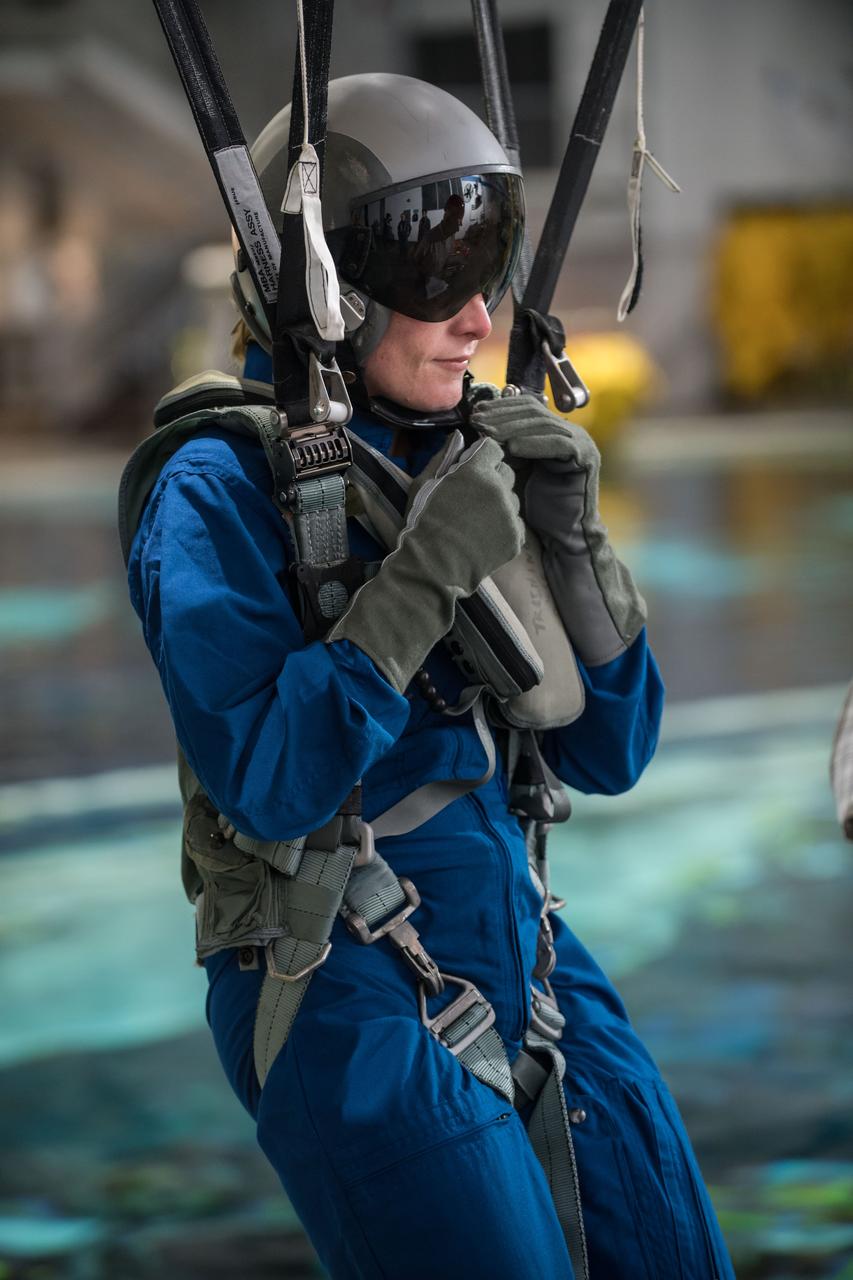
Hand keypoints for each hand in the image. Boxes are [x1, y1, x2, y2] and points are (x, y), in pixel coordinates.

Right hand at [327, 436, 523, 690]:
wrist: (432, 567)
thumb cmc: (421, 522)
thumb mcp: (423, 484)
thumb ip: (443, 457)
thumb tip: (460, 436)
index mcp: (477, 471)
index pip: (493, 449)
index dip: (481, 458)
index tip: (470, 471)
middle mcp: (499, 489)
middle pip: (506, 473)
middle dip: (492, 480)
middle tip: (470, 499)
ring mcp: (510, 515)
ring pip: (512, 499)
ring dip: (499, 504)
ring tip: (475, 521)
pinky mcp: (516, 538)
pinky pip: (515, 524)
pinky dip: (504, 528)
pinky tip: (483, 537)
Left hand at [470, 393, 598, 539]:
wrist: (563, 536)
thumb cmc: (537, 507)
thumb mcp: (517, 469)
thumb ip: (506, 446)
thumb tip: (481, 424)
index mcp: (556, 432)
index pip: (528, 407)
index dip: (501, 407)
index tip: (475, 412)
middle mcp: (571, 434)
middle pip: (535, 413)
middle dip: (503, 415)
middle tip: (477, 420)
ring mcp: (582, 444)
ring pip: (544, 425)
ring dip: (513, 427)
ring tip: (488, 432)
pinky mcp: (586, 459)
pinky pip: (559, 444)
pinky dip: (534, 443)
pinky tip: (512, 447)